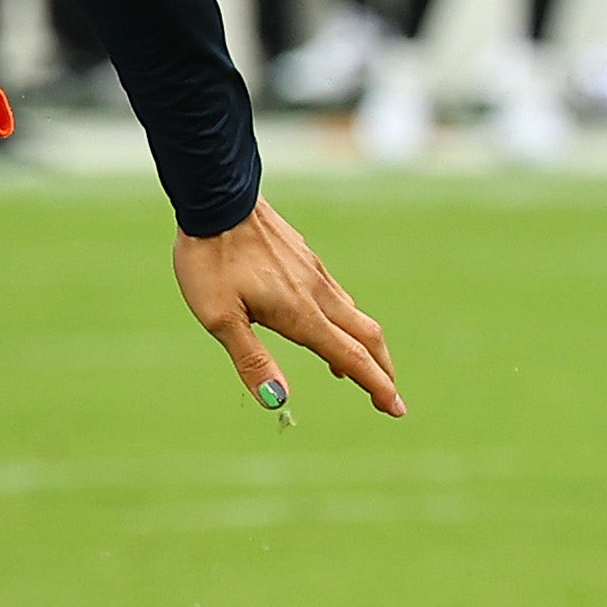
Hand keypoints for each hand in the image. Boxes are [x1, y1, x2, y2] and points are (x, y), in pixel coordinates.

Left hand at [173, 198, 401, 418]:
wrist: (215, 197)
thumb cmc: (210, 260)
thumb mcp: (218, 317)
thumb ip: (251, 359)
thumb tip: (278, 400)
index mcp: (300, 313)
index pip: (350, 358)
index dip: (376, 386)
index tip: (396, 409)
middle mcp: (316, 293)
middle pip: (366, 336)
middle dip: (382, 370)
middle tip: (389, 398)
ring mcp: (313, 272)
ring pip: (353, 314)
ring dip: (365, 345)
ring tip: (360, 370)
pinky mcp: (304, 257)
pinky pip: (337, 296)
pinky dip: (345, 321)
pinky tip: (327, 324)